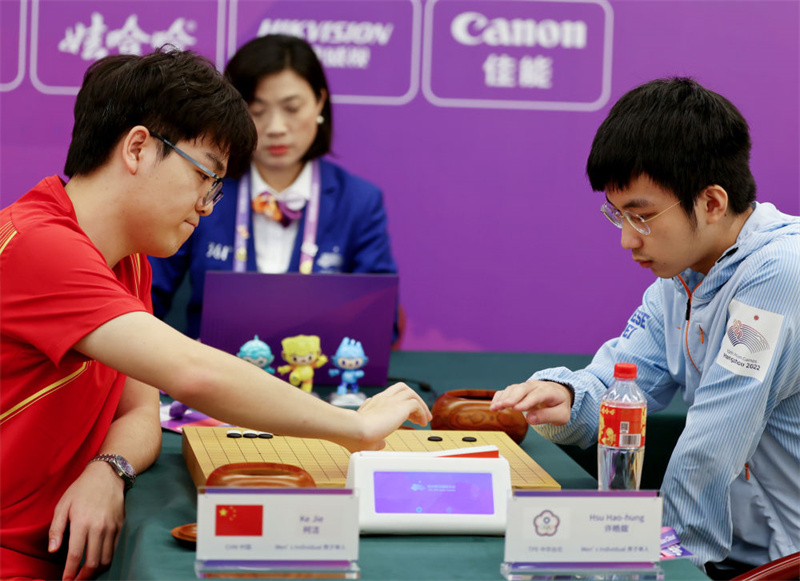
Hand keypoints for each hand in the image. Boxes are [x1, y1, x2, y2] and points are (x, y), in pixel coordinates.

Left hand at [49, 461, 125, 580]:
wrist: (107, 475)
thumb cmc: (81, 489)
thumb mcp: (63, 505)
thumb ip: (56, 529)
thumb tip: (52, 550)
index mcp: (81, 522)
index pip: (75, 555)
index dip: (70, 572)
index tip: (66, 580)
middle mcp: (98, 527)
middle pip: (92, 562)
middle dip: (83, 576)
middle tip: (76, 580)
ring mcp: (112, 527)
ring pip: (106, 558)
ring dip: (96, 570)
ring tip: (87, 573)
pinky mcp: (121, 525)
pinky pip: (116, 548)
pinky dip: (108, 559)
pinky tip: (99, 560)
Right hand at [342, 383, 431, 451]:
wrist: (352, 430)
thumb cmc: (354, 437)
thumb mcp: (365, 439)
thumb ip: (375, 440)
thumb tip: (382, 443)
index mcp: (372, 405)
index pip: (387, 398)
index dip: (398, 406)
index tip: (404, 418)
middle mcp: (381, 399)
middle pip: (401, 389)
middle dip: (412, 399)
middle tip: (418, 415)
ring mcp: (390, 400)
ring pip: (410, 392)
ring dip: (420, 404)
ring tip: (425, 419)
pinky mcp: (399, 406)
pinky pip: (416, 404)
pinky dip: (422, 412)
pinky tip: (422, 423)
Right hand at [490, 380, 572, 425]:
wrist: (558, 394)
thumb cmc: (559, 406)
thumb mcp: (560, 415)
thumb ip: (547, 417)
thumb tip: (529, 419)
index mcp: (549, 391)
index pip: (537, 395)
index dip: (527, 401)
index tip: (516, 409)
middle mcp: (535, 386)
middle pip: (522, 389)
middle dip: (511, 397)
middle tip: (501, 406)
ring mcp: (526, 386)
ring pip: (513, 389)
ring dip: (502, 398)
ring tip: (494, 408)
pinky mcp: (518, 390)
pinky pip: (507, 390)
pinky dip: (499, 396)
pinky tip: (493, 405)